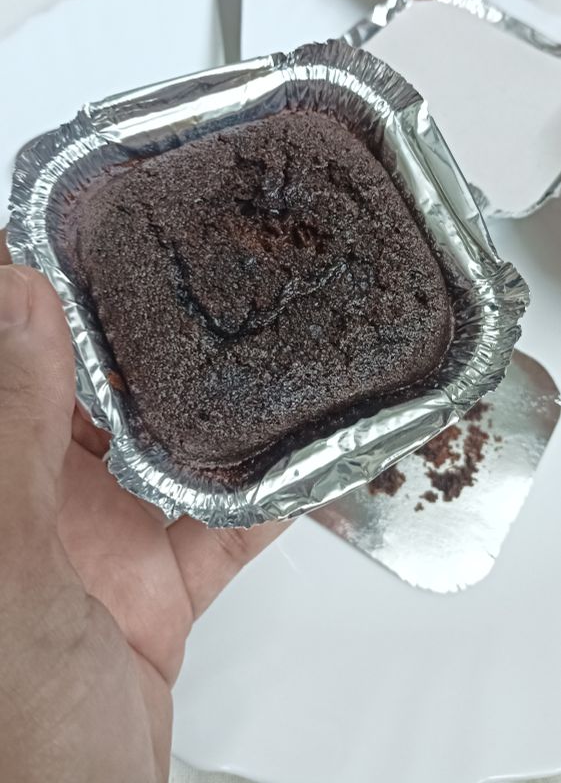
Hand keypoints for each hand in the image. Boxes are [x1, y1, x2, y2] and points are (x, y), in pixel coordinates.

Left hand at [0, 243, 281, 781]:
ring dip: (208, 399)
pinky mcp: (155, 587)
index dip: (24, 287)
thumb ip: (12, 434)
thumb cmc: (16, 732)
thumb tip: (14, 298)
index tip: (72, 220)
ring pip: (159, 444)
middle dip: (129, 327)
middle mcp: (30, 502)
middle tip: (185, 256)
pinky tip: (310, 451)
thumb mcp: (11, 567)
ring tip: (252, 330)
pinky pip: (221, 523)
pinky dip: (269, 492)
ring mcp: (94, 543)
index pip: (5, 357)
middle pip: (80, 389)